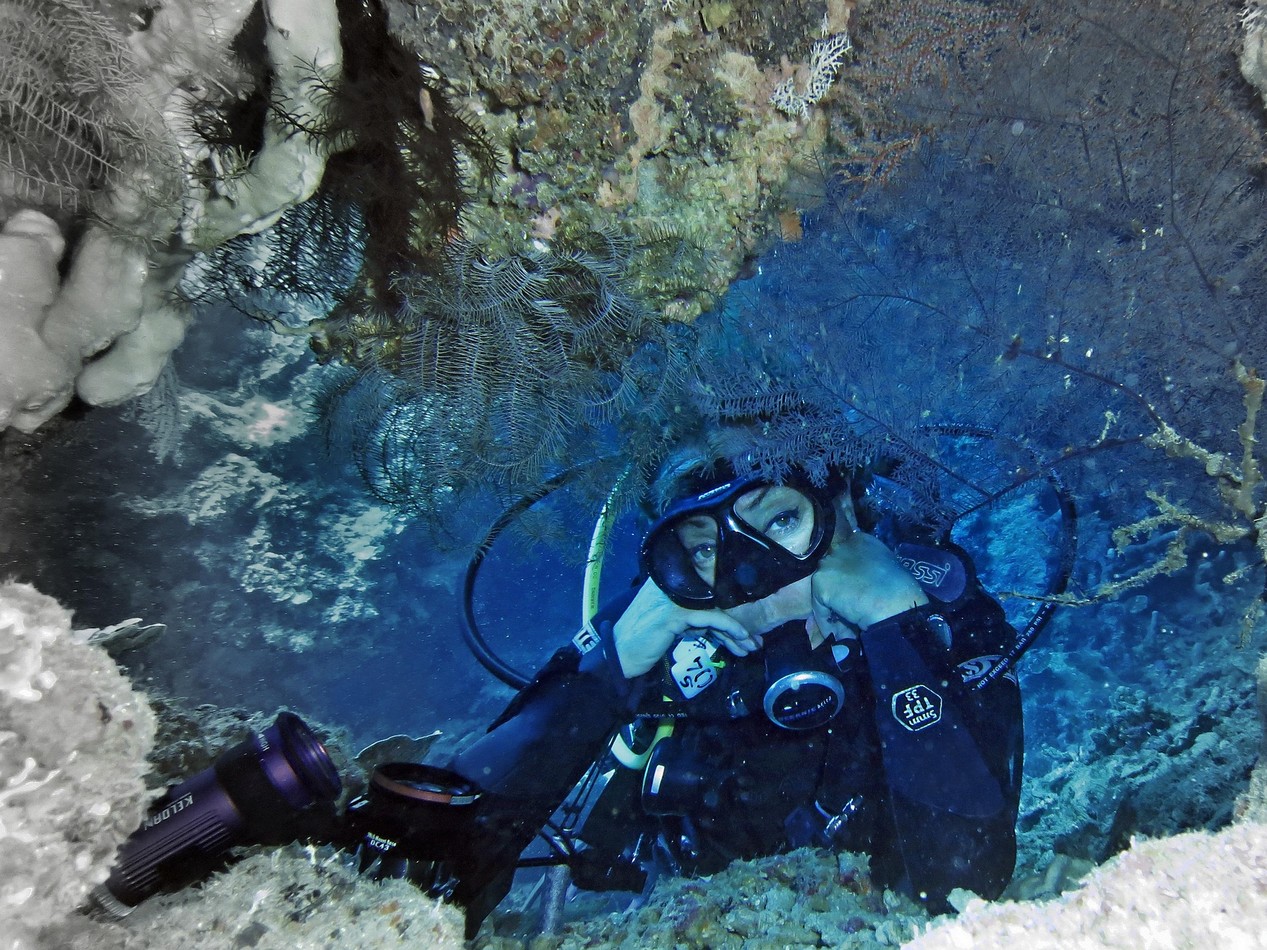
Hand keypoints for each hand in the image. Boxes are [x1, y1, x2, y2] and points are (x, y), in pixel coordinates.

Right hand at [612, 579, 763, 678]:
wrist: (617, 656)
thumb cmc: (640, 642)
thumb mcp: (669, 625)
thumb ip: (690, 618)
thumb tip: (719, 625)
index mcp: (670, 581)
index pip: (706, 593)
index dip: (727, 612)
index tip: (744, 630)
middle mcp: (672, 583)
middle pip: (713, 601)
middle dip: (736, 624)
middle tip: (753, 641)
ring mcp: (673, 597)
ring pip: (715, 610)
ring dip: (737, 630)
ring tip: (751, 646)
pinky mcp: (675, 613)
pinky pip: (710, 618)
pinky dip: (729, 627)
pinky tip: (741, 638)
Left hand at [811, 528, 926, 636]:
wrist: (896, 604)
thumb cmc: (901, 592)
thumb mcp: (886, 570)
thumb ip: (868, 570)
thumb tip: (858, 586)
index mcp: (861, 541)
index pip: (845, 557)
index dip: (847, 579)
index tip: (854, 596)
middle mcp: (842, 547)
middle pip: (831, 572)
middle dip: (838, 593)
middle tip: (848, 614)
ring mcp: (830, 563)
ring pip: (825, 590)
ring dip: (834, 610)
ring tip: (846, 629)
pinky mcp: (821, 582)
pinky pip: (820, 607)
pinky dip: (828, 623)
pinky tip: (841, 633)